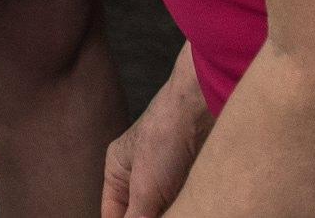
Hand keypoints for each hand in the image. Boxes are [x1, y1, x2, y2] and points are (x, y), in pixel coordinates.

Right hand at [102, 54, 208, 217]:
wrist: (201, 107)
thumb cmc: (164, 137)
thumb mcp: (144, 188)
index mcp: (117, 171)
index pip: (113, 215)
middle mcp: (139, 174)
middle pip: (140, 214)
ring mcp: (166, 175)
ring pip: (164, 209)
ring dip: (171, 215)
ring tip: (179, 213)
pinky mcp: (189, 174)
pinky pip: (183, 202)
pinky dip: (185, 210)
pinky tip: (191, 211)